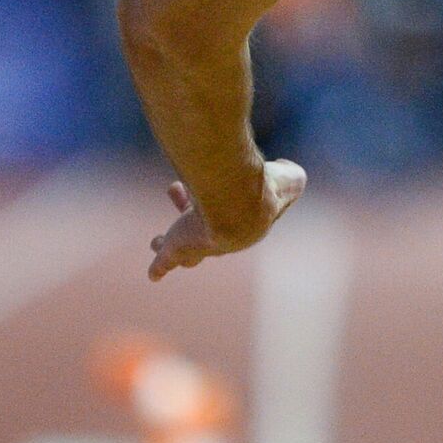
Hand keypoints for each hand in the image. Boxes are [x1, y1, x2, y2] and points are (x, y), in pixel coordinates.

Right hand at [147, 158, 305, 281]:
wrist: (240, 210)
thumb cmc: (264, 192)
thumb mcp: (287, 177)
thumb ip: (289, 172)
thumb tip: (286, 167)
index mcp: (243, 223)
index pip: (232, 215)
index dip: (222, 199)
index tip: (215, 180)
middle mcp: (222, 236)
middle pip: (206, 234)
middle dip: (191, 217)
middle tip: (173, 190)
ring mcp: (198, 244)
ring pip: (183, 250)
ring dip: (169, 245)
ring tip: (156, 242)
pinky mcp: (177, 249)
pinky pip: (165, 263)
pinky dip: (159, 268)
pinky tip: (153, 275)